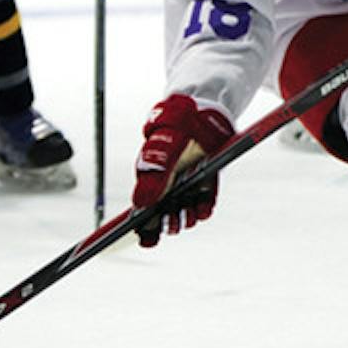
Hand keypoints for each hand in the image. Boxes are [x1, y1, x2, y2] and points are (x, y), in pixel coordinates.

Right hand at [130, 94, 235, 246]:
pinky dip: (203, 208)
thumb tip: (140, 202)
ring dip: (184, 218)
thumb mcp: (164, 143)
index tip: (145, 240)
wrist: (205, 108)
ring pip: (183, 209)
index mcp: (150, 176)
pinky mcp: (206, 180)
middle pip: (163, 213)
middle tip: (171, 225)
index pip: (142, 208)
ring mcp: (187, 182)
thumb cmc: (177, 123)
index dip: (142, 227)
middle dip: (166, 224)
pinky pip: (203, 201)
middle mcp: (167, 182)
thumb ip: (155, 167)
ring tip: (187, 217)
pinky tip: (202, 209)